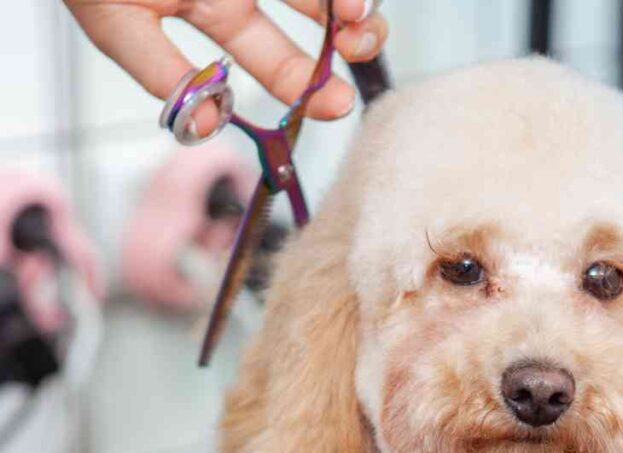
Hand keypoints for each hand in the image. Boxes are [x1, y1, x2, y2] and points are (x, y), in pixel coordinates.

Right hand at [64, 0, 387, 132]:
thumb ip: (160, 72)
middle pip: (316, 19)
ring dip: (350, 2)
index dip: (307, 83)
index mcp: (216, 11)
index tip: (336, 104)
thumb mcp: (117, 19)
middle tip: (364, 47)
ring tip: (355, 14)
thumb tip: (205, 127)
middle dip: (353, 41)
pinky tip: (351, 0)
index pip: (273, 60)